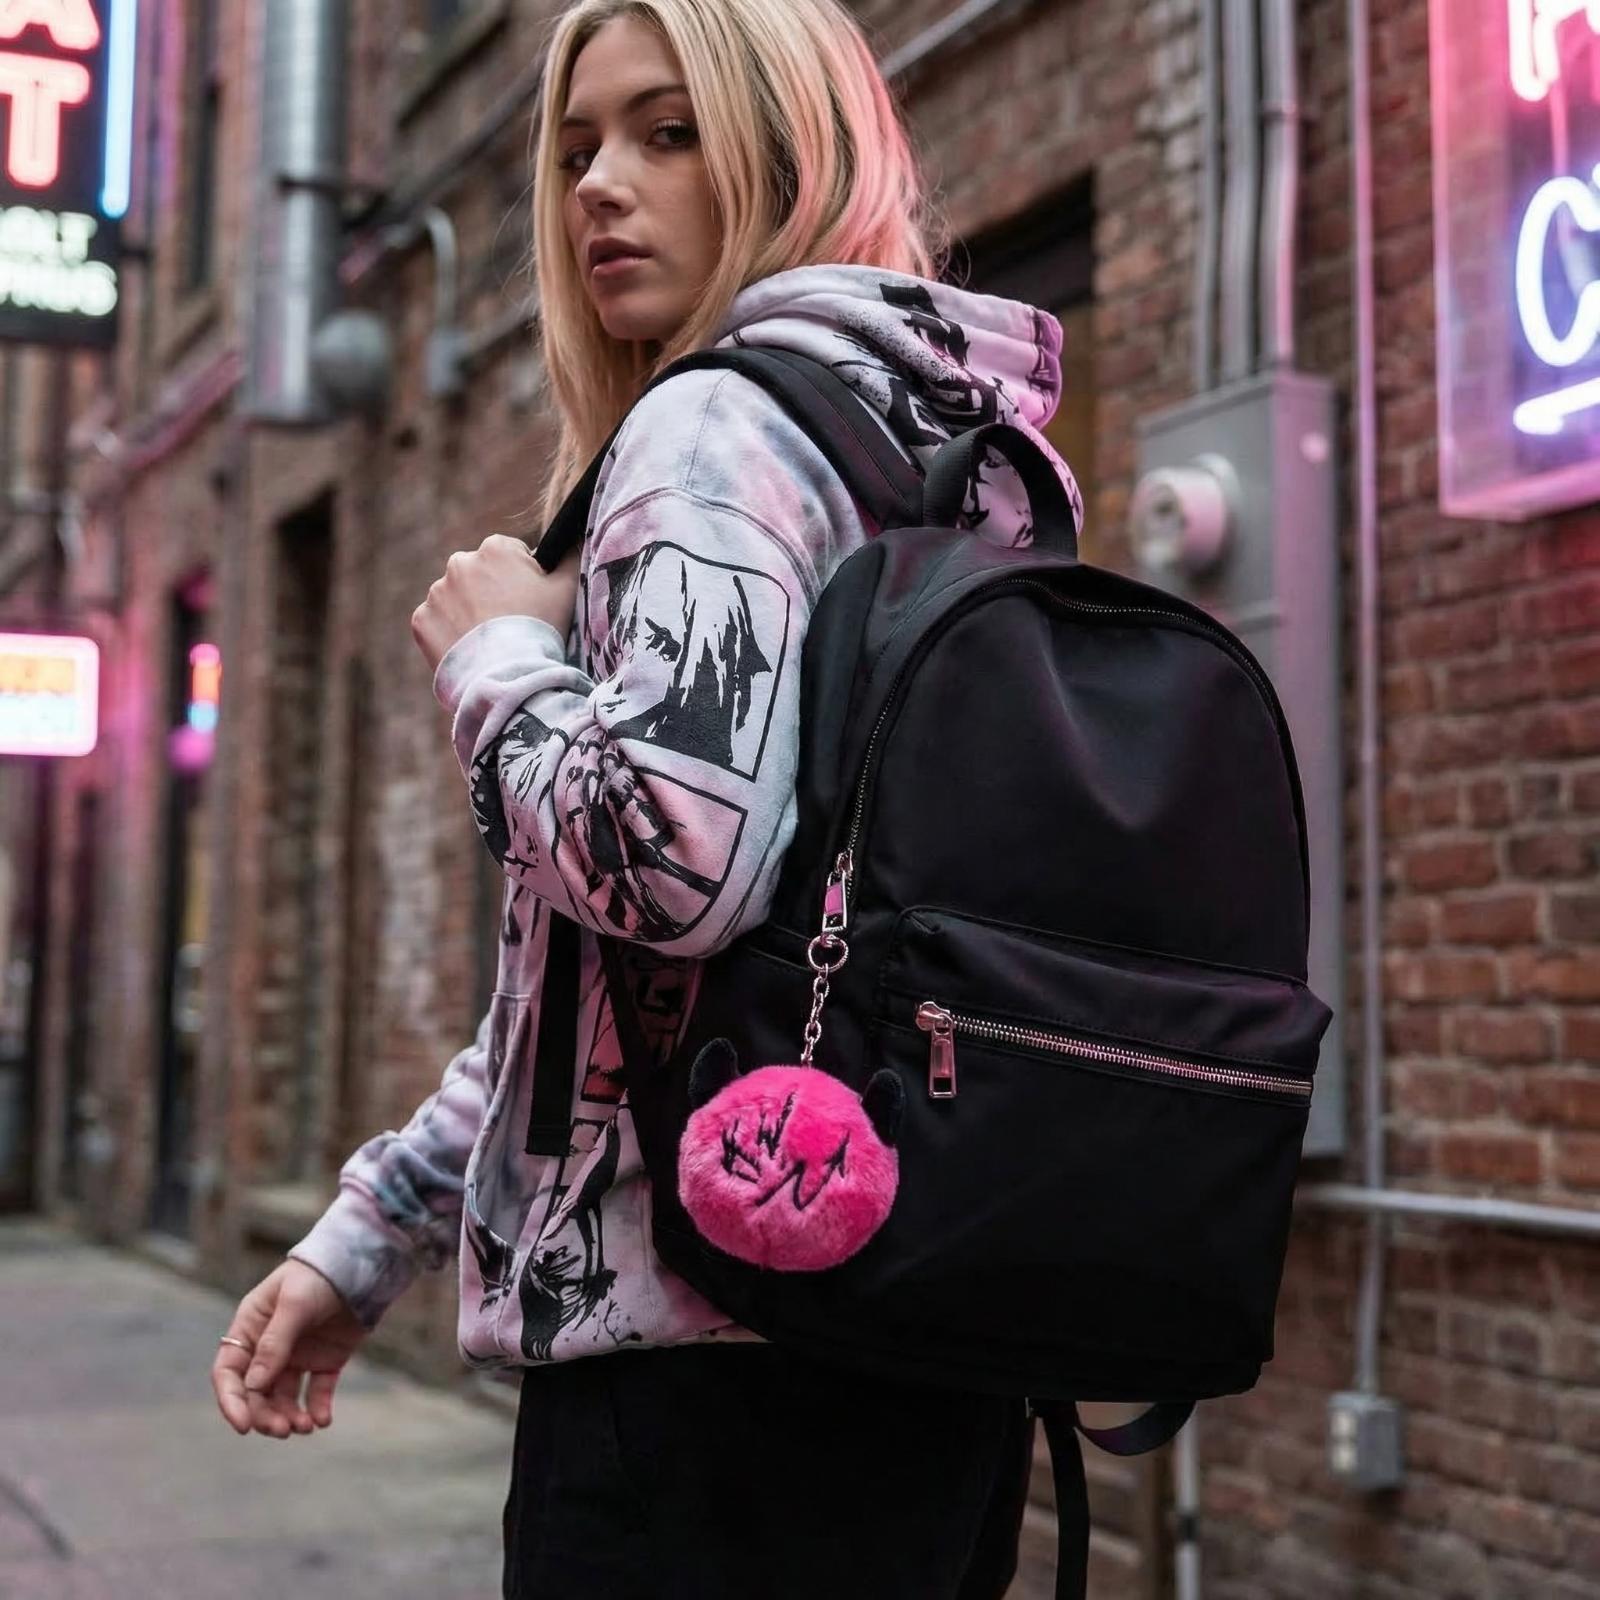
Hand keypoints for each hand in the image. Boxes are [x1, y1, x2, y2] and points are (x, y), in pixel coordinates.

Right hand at [212, 1259, 367, 1438]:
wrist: (363, 1264)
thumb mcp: (294, 1304)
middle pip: (256, 1393)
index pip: (229, 1372)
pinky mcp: (325, 1360)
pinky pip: (316, 1392)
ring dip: (290, 1416)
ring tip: (305, 1426)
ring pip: (284, 1397)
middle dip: (265, 1415)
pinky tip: (323, 1420)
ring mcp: (298, 1355)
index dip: (231, 1401)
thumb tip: (253, 1386)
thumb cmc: (319, 1275)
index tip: (243, 1426)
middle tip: (283, 1429)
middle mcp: (269, 1346)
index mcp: (251, 1328)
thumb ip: (275, 1343)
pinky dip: (317, 1409)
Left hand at [411, 534, 580, 673]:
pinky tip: (470, 650)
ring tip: (490, 642)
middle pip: (479, 575)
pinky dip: (449, 634)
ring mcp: (437, 592)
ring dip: (469, 613)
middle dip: (491, 593)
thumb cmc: (541, 629)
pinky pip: (437, 623)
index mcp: (495, 548)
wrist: (507, 676)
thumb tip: (569, 542)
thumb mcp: (568, 588)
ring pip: (456, 599)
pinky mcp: (421, 620)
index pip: (510, 556)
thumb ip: (569, 557)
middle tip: (509, 625)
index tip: (529, 604)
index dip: (523, 580)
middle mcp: (459, 562)